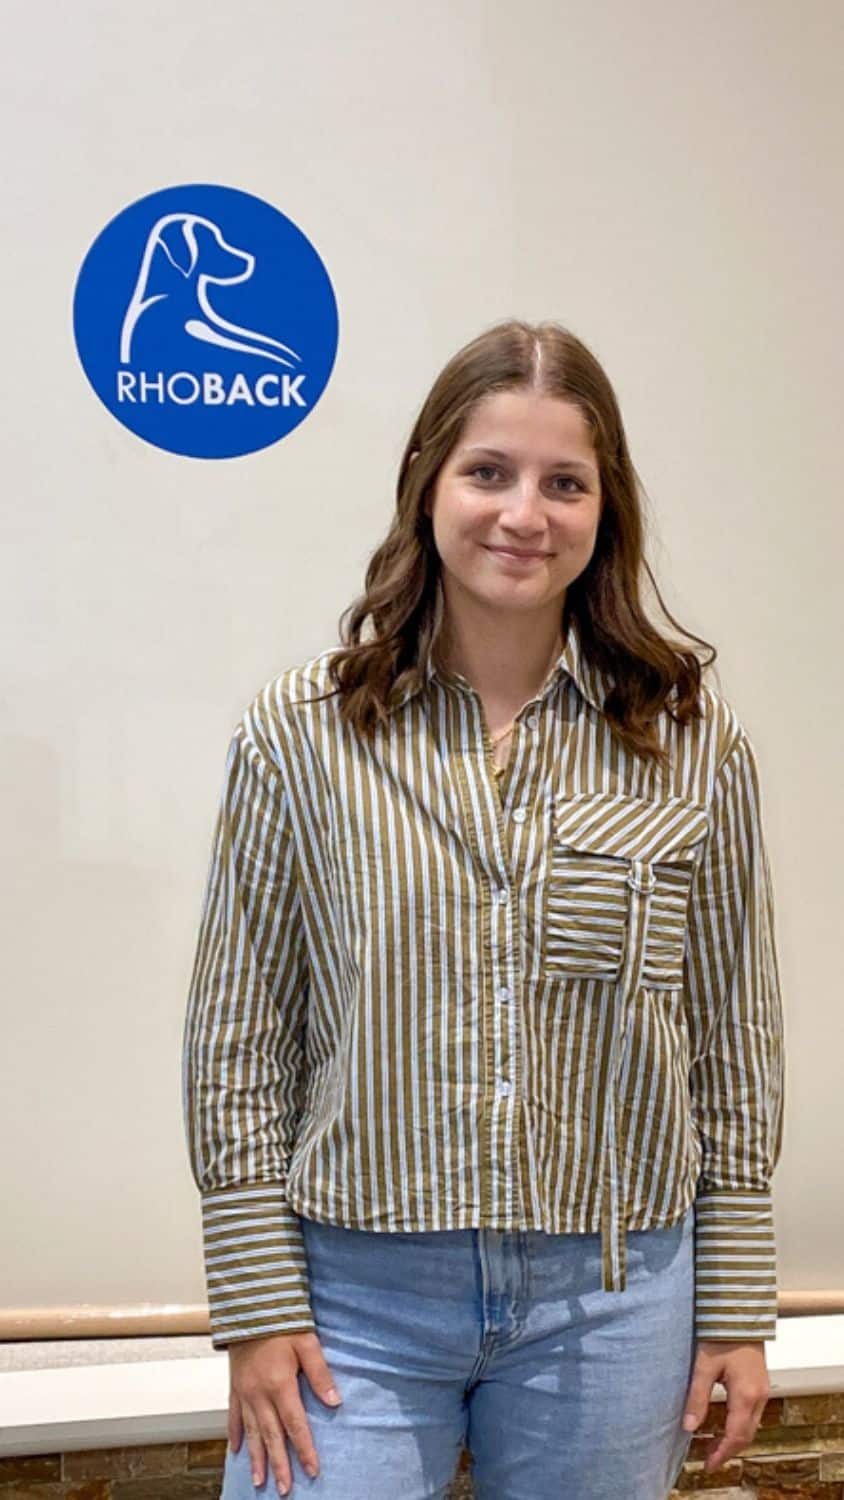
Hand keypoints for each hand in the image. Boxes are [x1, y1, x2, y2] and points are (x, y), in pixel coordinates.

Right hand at [227, 1330, 342, 1493]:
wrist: (248, 1305)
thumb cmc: (280, 1321)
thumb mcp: (306, 1342)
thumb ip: (320, 1372)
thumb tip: (335, 1401)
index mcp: (280, 1385)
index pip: (295, 1425)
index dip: (305, 1450)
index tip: (312, 1470)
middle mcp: (259, 1394)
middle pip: (272, 1436)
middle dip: (279, 1465)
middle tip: (284, 1489)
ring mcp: (244, 1392)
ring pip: (251, 1433)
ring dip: (256, 1458)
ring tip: (259, 1481)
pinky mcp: (234, 1386)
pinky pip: (233, 1416)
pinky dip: (235, 1435)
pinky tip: (237, 1451)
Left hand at [682, 1338, 770, 1473]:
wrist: (740, 1314)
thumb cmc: (722, 1335)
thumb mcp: (704, 1365)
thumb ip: (697, 1396)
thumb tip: (689, 1426)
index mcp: (745, 1395)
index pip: (736, 1436)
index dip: (721, 1454)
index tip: (708, 1465)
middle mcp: (759, 1397)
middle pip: (746, 1435)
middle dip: (728, 1450)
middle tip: (709, 1459)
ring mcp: (763, 1390)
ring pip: (751, 1426)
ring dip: (735, 1439)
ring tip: (714, 1445)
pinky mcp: (761, 1384)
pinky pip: (753, 1414)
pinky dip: (740, 1426)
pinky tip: (726, 1424)